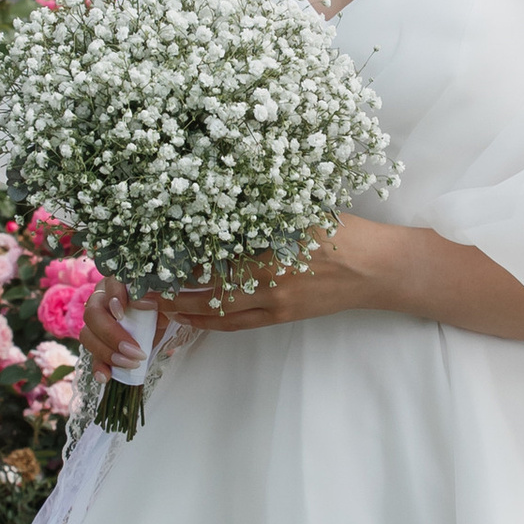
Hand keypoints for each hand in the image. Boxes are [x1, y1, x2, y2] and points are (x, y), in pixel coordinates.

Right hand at [80, 275, 150, 375]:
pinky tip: (105, 376)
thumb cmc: (157, 308)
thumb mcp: (160, 306)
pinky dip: (99, 367)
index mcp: (116, 284)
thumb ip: (154, 305)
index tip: (124, 314)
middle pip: (92, 314)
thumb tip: (150, 304)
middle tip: (134, 350)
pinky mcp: (96, 343)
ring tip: (129, 364)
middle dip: (112, 335)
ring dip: (107, 352)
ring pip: (87, 335)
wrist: (157, 323)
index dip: (114, 298)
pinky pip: (91, 356)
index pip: (109, 285)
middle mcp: (100, 299)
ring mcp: (94, 323)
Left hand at [159, 216, 405, 332]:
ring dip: (186, 308)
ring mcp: (275, 303)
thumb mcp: (305, 211)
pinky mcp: (281, 316)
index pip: (219, 252)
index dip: (186, 252)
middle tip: (144, 282)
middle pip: (210, 287)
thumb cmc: (346, 233)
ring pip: (219, 310)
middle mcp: (270, 279)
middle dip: (176, 287)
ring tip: (158, 302)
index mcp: (275, 248)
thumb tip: (228, 199)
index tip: (158, 245)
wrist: (379, 270)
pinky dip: (210, 323)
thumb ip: (268, 210)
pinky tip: (190, 319)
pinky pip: (237, 324)